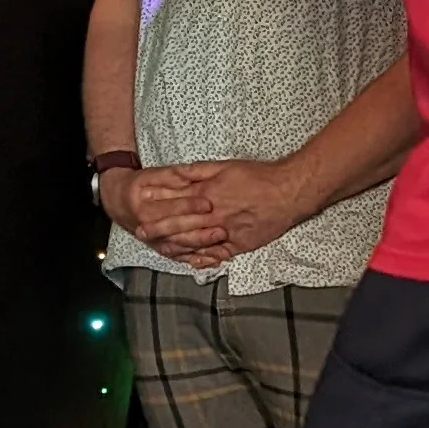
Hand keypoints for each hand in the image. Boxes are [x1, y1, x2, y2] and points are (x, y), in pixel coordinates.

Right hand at [101, 164, 226, 261]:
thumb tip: (188, 173)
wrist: (119, 203)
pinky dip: (198, 261)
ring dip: (202, 251)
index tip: (208, 204)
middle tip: (221, 231)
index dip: (189, 207)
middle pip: (177, 234)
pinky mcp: (163, 250)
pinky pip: (182, 258)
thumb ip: (170, 175)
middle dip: (200, 233)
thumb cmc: (138, 187)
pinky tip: (215, 261)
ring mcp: (157, 243)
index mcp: (145, 210)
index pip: (170, 210)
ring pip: (181, 249)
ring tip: (222, 250)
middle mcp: (150, 231)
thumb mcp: (149, 175)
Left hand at [150, 156, 311, 267]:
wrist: (288, 191)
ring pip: (196, 242)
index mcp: (208, 195)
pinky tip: (192, 262)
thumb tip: (177, 173)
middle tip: (141, 234)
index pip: (176, 204)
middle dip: (159, 230)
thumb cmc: (258, 175)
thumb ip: (199, 171)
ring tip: (161, 249)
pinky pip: (217, 254)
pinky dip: (203, 259)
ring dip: (176, 246)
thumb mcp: (225, 166)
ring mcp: (226, 232)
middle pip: (181, 226)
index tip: (140, 212)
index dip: (157, 209)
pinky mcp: (240, 244)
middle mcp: (214, 216)